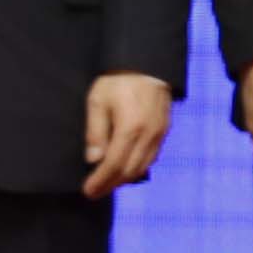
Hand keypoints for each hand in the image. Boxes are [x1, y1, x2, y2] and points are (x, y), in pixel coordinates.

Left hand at [79, 73, 170, 199]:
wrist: (147, 60)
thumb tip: (93, 159)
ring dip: (125, 178)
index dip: (100, 181)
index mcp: (130, 129)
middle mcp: (148, 135)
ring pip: (143, 167)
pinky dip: (138, 167)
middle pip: (130, 171)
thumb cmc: (118, 79)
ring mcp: (160, 133)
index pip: (114, 165)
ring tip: (108, 182)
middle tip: (95, 192)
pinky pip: (152, 156)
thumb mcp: (98, 101)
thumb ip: (95, 131)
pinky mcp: (165, 129)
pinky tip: (126, 167)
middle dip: (111, 184)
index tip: (88, 191)